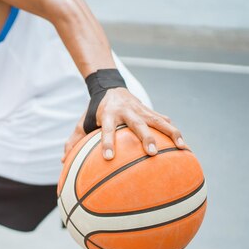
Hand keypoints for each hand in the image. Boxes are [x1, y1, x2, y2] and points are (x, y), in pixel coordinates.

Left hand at [63, 88, 184, 160]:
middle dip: (145, 138)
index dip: (107, 143)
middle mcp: (127, 111)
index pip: (107, 130)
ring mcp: (141, 110)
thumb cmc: (94, 111)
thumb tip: (63, 161)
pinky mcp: (151, 111)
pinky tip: (185, 147)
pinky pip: (165, 122)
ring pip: (158, 121)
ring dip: (171, 134)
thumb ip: (73, 141)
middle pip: (138, 124)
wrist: (109, 87)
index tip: (108, 158)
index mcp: (109, 115)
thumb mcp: (82, 122)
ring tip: (182, 147)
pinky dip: (175, 132)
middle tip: (150, 153)